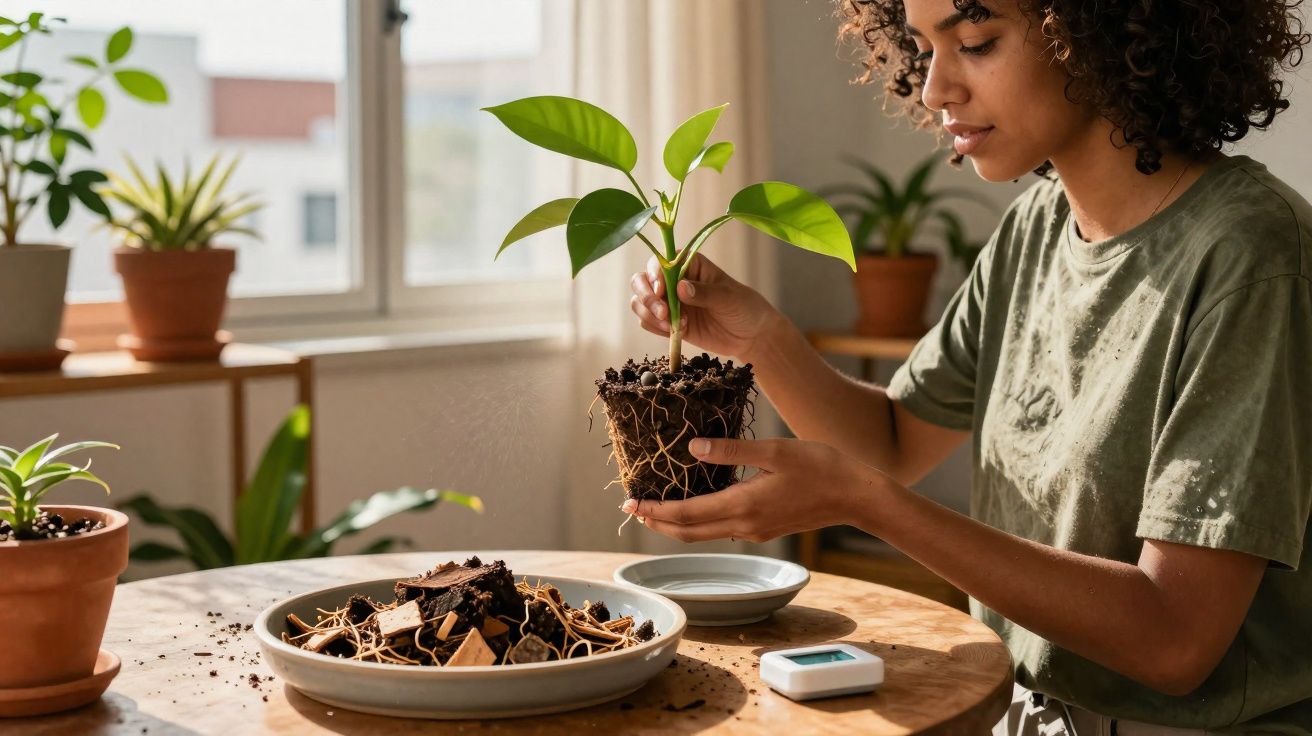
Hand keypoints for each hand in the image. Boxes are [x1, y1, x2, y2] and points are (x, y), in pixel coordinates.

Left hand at [620, 437, 888, 542]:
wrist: (856, 496)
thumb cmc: (820, 467)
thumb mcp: (774, 451)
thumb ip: (731, 450)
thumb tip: (693, 448)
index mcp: (743, 506)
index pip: (686, 515)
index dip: (655, 510)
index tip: (630, 503)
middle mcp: (744, 525)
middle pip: (689, 531)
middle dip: (657, 521)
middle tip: (632, 508)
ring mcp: (755, 530)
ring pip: (704, 533)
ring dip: (676, 524)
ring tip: (656, 508)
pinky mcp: (764, 528)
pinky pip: (722, 529)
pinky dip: (700, 521)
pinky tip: (697, 504)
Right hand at [629, 253, 781, 362]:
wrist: (751, 335)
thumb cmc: (744, 307)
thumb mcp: (728, 298)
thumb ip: (705, 293)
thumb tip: (681, 287)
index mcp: (689, 264)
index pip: (661, 262)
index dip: (655, 274)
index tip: (662, 290)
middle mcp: (674, 280)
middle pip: (641, 280)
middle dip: (646, 296)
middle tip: (663, 313)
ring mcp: (669, 302)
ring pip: (640, 302)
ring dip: (649, 314)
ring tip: (672, 325)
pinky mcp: (668, 322)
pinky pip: (647, 322)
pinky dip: (654, 327)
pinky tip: (675, 331)